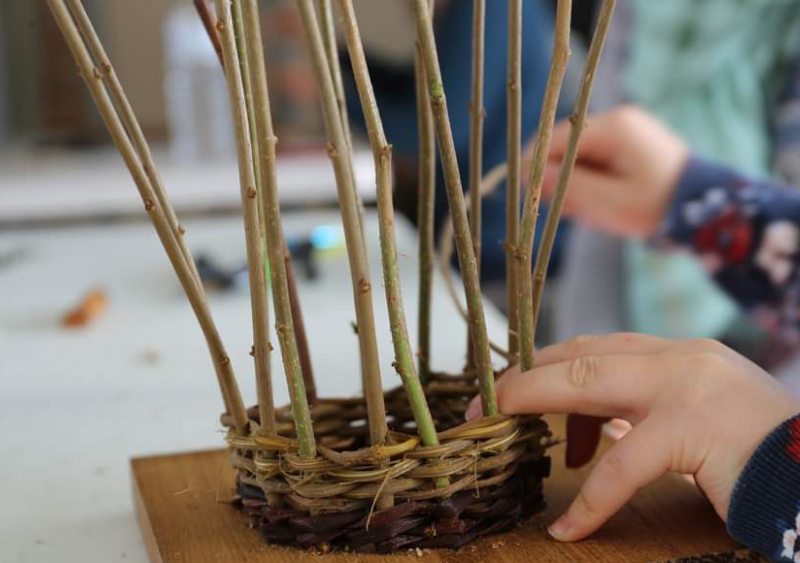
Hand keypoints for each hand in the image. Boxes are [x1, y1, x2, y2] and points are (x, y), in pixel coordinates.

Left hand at [465, 333, 799, 541]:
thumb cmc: (762, 455)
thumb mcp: (700, 419)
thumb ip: (648, 412)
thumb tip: (589, 427)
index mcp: (681, 355)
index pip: (597, 346)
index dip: (547, 365)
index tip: (513, 389)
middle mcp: (682, 359)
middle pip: (582, 355)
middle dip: (526, 379)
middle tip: (486, 407)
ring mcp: (689, 388)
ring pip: (588, 386)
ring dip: (539, 414)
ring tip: (505, 444)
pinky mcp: (696, 431)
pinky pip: (622, 466)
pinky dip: (589, 501)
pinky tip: (569, 529)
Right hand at [531, 105, 689, 236]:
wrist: (706, 208)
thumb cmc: (658, 206)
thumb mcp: (609, 203)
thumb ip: (569, 187)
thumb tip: (532, 176)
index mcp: (614, 128)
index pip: (555, 140)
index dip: (536, 167)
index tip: (528, 197)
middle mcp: (617, 120)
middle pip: (564, 146)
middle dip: (559, 179)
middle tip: (567, 211)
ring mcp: (625, 129)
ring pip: (577, 154)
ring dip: (576, 182)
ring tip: (591, 210)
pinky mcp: (629, 142)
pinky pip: (595, 158)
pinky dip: (590, 180)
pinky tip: (601, 201)